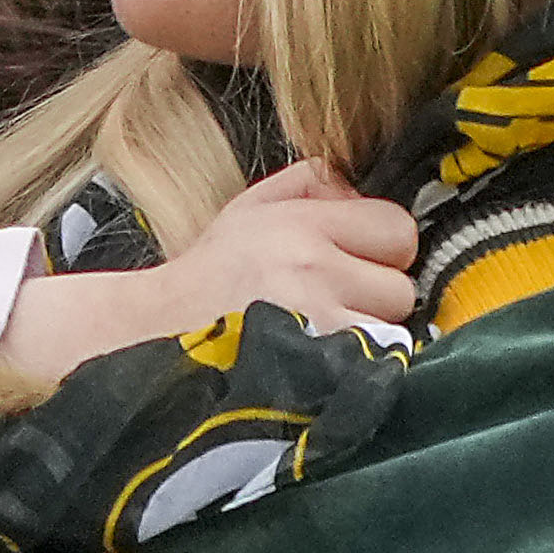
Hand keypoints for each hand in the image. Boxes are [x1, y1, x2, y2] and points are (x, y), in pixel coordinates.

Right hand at [0, 160, 416, 379]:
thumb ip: (309, 183)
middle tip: (336, 306)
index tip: (355, 265)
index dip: (383, 249)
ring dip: (369, 337)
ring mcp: (315, 319)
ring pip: (392, 330)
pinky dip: (357, 370)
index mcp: (299, 222)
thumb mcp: (249, 210)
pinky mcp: (315, 368)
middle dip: (377, 298)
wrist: (151, 339)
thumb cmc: (208, 278)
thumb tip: (363, 188)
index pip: (397, 227)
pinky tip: (323, 365)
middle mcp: (311, 264)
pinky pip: (373, 366)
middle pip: (402, 285)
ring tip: (324, 336)